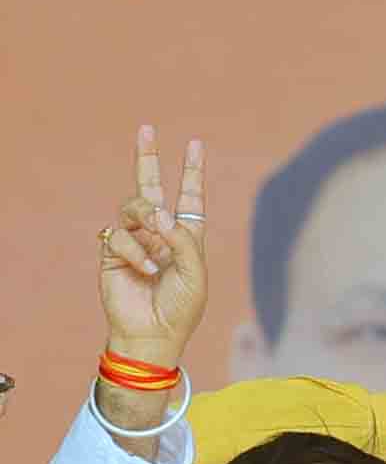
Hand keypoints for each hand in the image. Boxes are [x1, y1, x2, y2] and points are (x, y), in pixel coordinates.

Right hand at [96, 128, 210, 380]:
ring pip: (133, 206)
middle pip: (150, 187)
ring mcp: (134, 240)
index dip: (191, 172)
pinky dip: (133, 249)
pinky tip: (144, 268)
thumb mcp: (195, 272)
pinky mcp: (112, 252)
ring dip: (146, 216)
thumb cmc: (182, 307)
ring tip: (156, 240)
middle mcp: (159, 233)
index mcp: (185, 236)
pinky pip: (118, 235)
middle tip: (146, 128)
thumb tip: (160, 212)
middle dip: (147, 158)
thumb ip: (183, 239)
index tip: (195, 145)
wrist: (154, 334)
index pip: (188, 198)